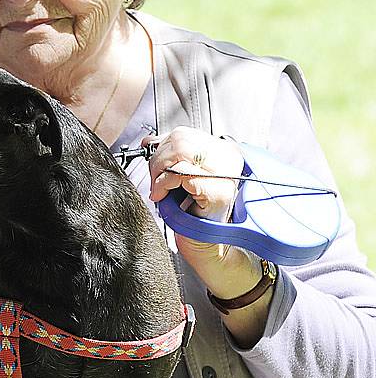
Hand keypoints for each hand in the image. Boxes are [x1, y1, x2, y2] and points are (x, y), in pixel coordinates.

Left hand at [143, 127, 269, 345]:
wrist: (204, 244)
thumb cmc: (191, 212)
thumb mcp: (179, 177)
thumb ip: (169, 156)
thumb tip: (149, 141)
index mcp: (221, 150)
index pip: (183, 133)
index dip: (162, 147)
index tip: (154, 164)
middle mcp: (228, 158)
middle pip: (180, 140)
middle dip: (157, 159)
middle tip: (155, 180)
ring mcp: (225, 174)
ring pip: (179, 152)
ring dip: (159, 171)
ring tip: (159, 188)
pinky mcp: (217, 190)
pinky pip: (181, 173)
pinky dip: (164, 183)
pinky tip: (162, 195)